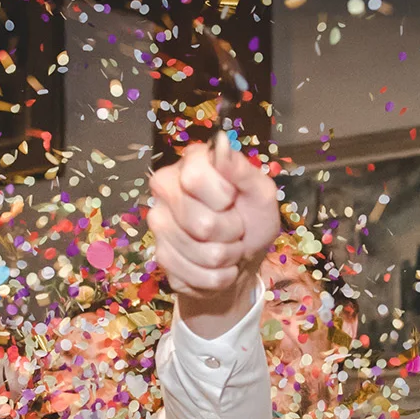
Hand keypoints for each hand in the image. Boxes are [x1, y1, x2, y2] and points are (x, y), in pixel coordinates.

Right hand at [147, 133, 278, 305]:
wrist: (244, 258)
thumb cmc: (253, 218)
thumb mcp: (260, 192)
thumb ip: (242, 169)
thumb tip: (221, 142)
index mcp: (190, 163)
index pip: (194, 179)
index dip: (222, 196)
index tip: (233, 199)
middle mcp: (165, 190)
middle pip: (201, 224)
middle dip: (230, 233)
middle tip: (234, 228)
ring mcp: (159, 226)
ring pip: (201, 254)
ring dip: (226, 257)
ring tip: (227, 247)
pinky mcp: (160, 259)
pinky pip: (195, 276)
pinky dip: (216, 277)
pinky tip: (216, 266)